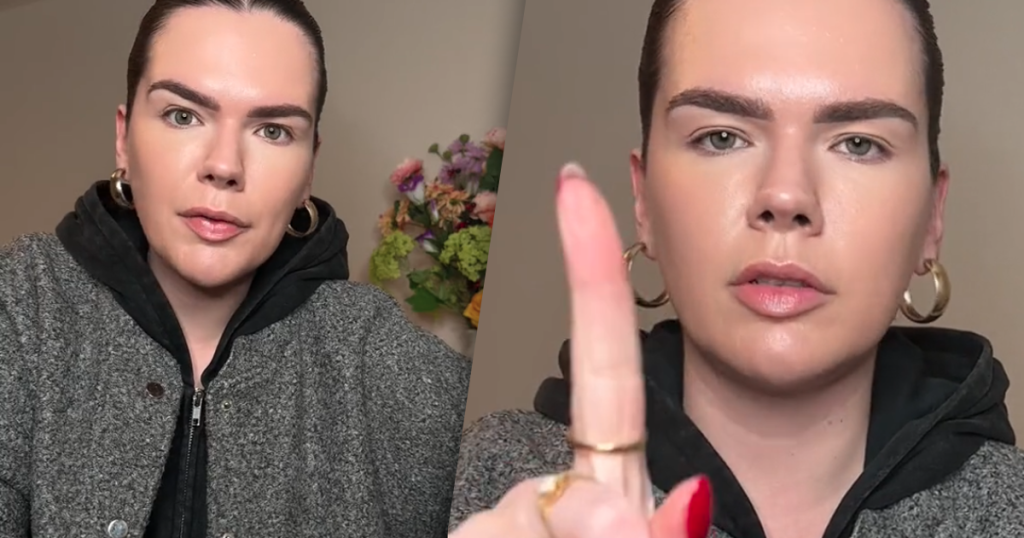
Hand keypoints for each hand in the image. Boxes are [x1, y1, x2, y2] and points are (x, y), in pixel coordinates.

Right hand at [450, 163, 712, 537]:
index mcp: (602, 483)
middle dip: (541, 534)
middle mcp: (549, 500)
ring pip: (501, 527)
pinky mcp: (475, 534)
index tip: (578, 189)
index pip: (601, 368)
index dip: (590, 275)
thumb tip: (619, 502)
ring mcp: (503, 524)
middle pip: (538, 495)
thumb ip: (628, 530)